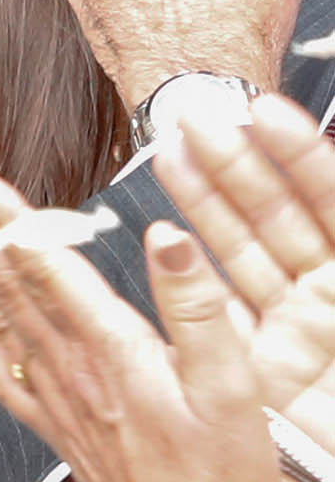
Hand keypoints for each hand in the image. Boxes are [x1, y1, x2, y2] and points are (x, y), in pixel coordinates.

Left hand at [0, 163, 280, 481]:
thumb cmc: (224, 480)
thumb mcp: (234, 389)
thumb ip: (199, 310)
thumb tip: (166, 237)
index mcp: (114, 352)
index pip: (45, 267)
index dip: (4, 215)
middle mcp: (71, 370)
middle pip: (8, 281)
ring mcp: (56, 399)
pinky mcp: (54, 426)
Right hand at [158, 94, 334, 466]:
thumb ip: (318, 258)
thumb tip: (216, 244)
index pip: (332, 204)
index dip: (303, 157)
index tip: (264, 114)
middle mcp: (330, 302)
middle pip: (283, 215)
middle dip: (239, 162)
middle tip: (198, 115)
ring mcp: (296, 331)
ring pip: (247, 248)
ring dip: (209, 196)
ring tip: (171, 147)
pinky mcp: (263, 367)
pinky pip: (221, 302)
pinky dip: (190, 266)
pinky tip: (163, 229)